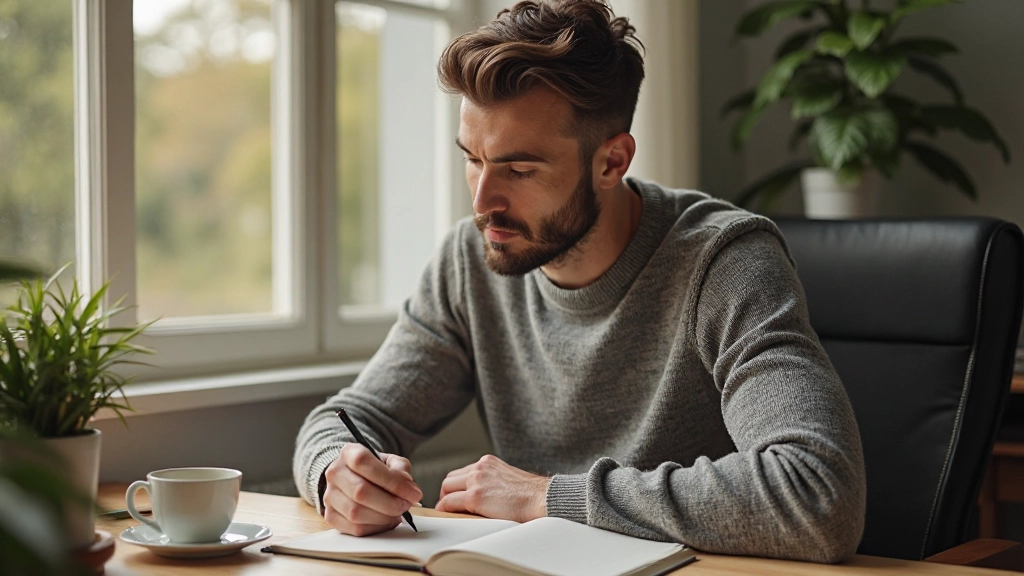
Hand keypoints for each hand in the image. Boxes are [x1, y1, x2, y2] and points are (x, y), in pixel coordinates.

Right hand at [323, 443, 422, 535]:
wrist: (352, 478)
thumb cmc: (374, 470)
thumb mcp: (389, 461)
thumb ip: (401, 470)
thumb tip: (409, 488)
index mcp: (349, 453)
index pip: (365, 463)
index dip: (392, 481)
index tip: (414, 493)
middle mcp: (335, 473)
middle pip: (360, 492)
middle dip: (390, 503)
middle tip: (406, 505)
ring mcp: (329, 496)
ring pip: (356, 513)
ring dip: (384, 517)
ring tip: (397, 514)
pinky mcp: (330, 516)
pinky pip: (354, 529)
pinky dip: (376, 528)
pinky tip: (385, 521)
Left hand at [435, 454, 549, 522]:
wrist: (542, 499)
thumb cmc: (531, 495)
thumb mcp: (508, 478)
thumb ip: (493, 481)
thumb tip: (484, 495)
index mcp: (488, 462)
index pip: (463, 472)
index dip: (457, 486)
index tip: (457, 497)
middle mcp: (480, 467)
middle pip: (450, 478)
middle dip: (447, 493)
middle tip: (449, 506)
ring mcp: (476, 481)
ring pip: (446, 488)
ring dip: (445, 501)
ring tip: (449, 512)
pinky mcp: (475, 497)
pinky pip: (449, 503)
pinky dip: (444, 510)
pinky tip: (448, 516)